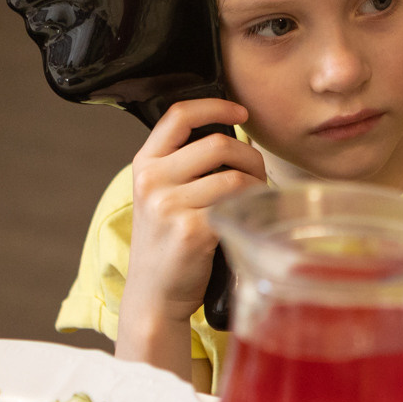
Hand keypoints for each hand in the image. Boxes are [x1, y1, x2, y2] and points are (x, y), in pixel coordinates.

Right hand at [115, 99, 261, 376]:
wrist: (154, 295)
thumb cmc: (167, 243)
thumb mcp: (161, 196)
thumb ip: (184, 165)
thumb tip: (234, 135)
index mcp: (144, 165)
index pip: (178, 115)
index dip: (214, 105)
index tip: (241, 111)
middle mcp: (152, 181)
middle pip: (218, 144)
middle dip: (250, 155)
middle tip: (258, 173)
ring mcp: (168, 206)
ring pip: (233, 175)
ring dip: (256, 183)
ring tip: (255, 197)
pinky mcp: (190, 231)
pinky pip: (237, 203)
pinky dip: (251, 206)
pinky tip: (248, 216)